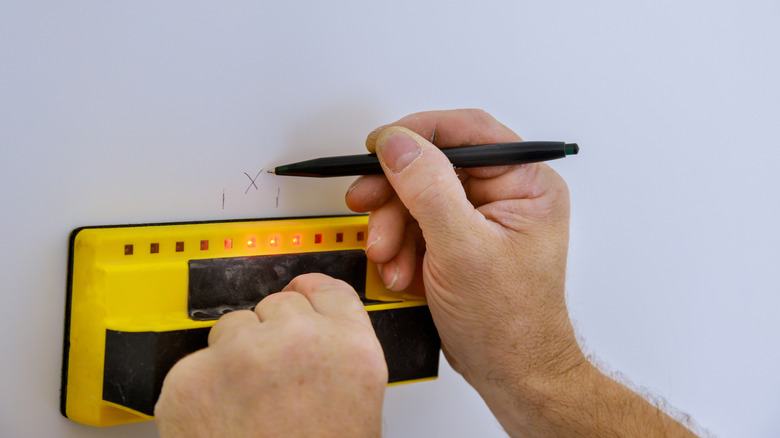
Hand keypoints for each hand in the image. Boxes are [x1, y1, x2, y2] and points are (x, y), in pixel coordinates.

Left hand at [155, 274, 387, 437]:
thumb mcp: (359, 405)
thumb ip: (341, 354)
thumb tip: (319, 329)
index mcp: (349, 349)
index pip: (325, 289)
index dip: (309, 295)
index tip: (298, 295)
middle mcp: (296, 341)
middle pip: (276, 305)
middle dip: (270, 337)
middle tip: (273, 383)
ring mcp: (240, 356)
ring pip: (231, 328)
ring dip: (234, 359)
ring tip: (247, 409)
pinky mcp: (190, 378)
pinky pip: (194, 363)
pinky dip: (200, 388)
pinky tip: (220, 420)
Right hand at [347, 109, 698, 436]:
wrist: (510, 374)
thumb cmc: (510, 323)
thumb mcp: (463, 249)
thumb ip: (428, 189)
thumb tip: (398, 143)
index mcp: (526, 184)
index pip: (467, 132)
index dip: (417, 134)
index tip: (379, 146)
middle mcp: (506, 195)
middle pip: (434, 166)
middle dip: (396, 196)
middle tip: (369, 208)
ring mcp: (481, 219)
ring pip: (418, 198)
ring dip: (393, 228)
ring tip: (389, 258)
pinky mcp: (459, 242)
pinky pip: (417, 226)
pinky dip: (400, 247)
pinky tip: (400, 271)